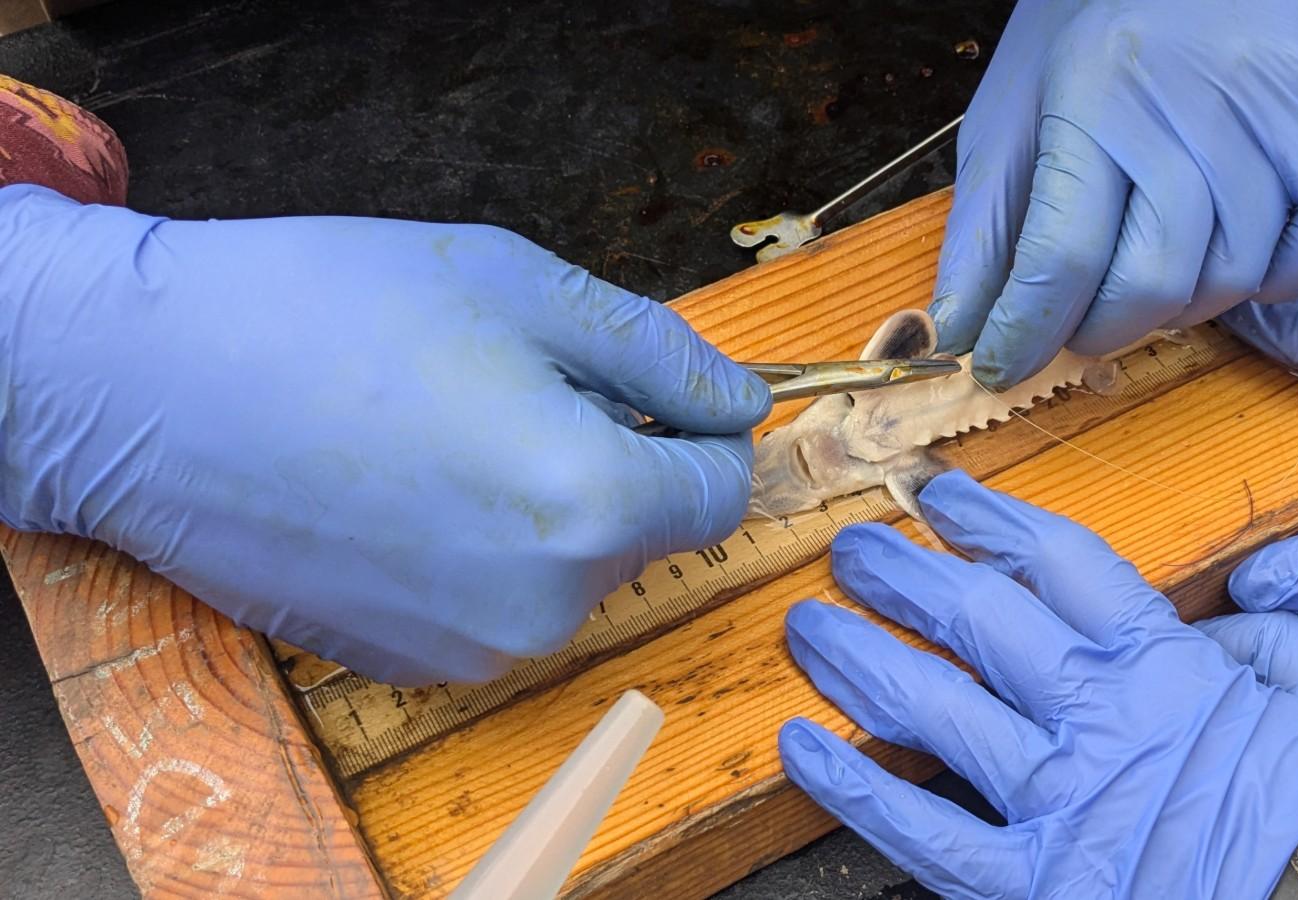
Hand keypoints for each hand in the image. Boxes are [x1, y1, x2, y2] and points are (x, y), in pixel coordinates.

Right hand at [0, 185, 769, 684]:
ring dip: (543, 502)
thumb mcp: (522, 287)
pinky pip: (498, 601)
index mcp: (590, 507)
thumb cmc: (328, 312)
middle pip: (646, 530)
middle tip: (506, 382)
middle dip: (613, 457)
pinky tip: (399, 484)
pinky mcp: (409, 663)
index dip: (702, 428)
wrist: (145, 388)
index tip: (643, 384)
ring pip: (570, 567)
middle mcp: (546, 605)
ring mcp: (474, 648)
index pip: (725, 491)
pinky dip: (480, 547)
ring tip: (440, 428)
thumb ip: (660, 355)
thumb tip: (741, 405)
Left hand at [779, 471, 1297, 898]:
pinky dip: (852, 790)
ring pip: (931, 708)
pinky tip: (799, 747)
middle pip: (974, 619)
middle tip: (849, 548)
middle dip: (902, 575)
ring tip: (806, 625)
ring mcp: (1056, 799)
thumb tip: (1224, 616)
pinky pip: (923, 833)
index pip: (1055, 562)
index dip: (986, 520)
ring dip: (859, 656)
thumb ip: (1266, 635)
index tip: (935, 495)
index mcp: (1162, 662)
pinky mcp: (1036, 885)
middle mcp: (1094, 716)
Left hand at [930, 0, 1297, 388]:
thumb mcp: (1011, 112)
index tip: (1002, 363)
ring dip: (1184, 306)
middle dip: (1104, 330)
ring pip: (1237, 275)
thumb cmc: (1088, 25)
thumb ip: (985, 228)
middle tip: (1082, 323)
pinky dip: (1276, 278)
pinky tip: (1235, 251)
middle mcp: (1195, 103)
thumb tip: (957, 331)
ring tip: (1152, 272)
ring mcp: (1282, 112)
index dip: (1026, 333)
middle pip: (1155, 279)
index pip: (1063, 257)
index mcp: (1097, 96)